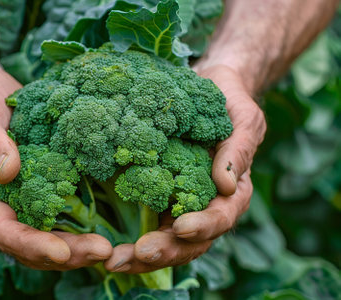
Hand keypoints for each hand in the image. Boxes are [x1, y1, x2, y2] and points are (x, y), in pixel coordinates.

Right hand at [0, 67, 111, 269]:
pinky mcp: (44, 192)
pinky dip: (81, 226)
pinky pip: (62, 215)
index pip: (4, 232)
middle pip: (32, 244)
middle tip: (102, 251)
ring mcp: (24, 203)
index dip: (32, 245)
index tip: (63, 251)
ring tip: (108, 248)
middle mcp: (2, 208)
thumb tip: (9, 172)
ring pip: (50, 237)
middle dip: (67, 253)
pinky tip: (105, 227)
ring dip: (78, 247)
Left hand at [105, 65, 265, 272]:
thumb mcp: (242, 120)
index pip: (221, 217)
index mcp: (231, 192)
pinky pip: (145, 221)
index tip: (180, 227)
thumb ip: (238, 150)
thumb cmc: (228, 102)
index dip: (203, 226)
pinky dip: (129, 237)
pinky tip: (107, 245)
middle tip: (138, 254)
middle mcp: (205, 204)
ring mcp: (179, 203)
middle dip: (166, 251)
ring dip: (143, 255)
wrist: (205, 89)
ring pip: (166, 240)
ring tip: (115, 261)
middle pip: (191, 241)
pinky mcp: (157, 195)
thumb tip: (225, 185)